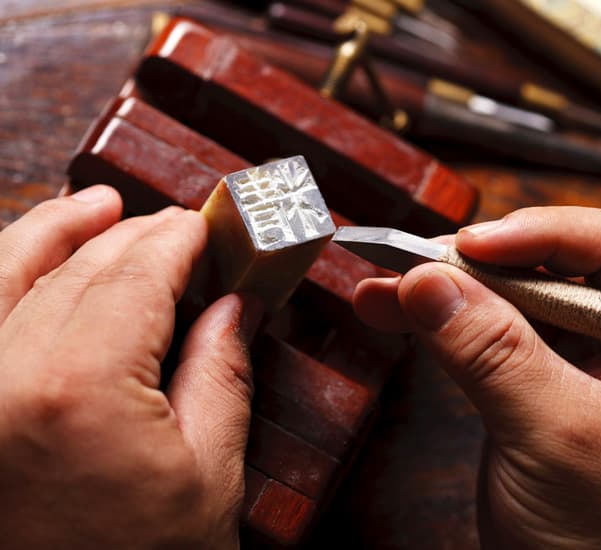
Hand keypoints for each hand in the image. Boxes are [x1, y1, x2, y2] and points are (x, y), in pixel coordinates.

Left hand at [0, 186, 260, 547]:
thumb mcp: (207, 475)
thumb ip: (219, 372)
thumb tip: (236, 305)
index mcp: (79, 386)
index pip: (139, 274)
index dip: (182, 240)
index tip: (210, 227)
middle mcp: (2, 375)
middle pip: (82, 267)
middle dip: (138, 237)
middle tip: (181, 228)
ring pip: (11, 274)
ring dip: (60, 232)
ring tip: (101, 208)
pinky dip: (5, 272)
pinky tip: (33, 255)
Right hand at [354, 207, 600, 548]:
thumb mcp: (560, 439)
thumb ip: (494, 354)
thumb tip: (428, 279)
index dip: (541, 234)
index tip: (467, 246)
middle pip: (558, 269)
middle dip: (480, 264)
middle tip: (409, 261)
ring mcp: (589, 368)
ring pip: (515, 303)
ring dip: (448, 292)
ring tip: (381, 284)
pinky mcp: (544, 393)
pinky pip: (491, 343)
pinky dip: (443, 329)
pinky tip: (394, 314)